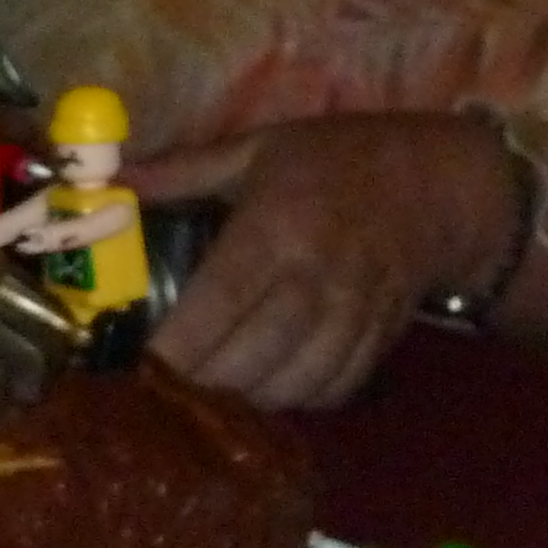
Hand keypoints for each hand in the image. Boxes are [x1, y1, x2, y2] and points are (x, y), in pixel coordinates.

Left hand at [138, 112, 520, 410]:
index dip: (178, 344)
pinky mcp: (379, 338)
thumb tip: (111, 186)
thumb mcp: (258, 148)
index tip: (140, 366)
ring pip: (292, 383)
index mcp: (276, 226)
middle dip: (203, 384)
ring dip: (246, 399)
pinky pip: (332, 388)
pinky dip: (295, 399)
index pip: (220, 301)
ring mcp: (354, 314)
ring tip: (211, 395)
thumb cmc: (337, 160)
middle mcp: (317, 276)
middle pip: (253, 356)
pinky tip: (268, 388)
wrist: (437, 184)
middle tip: (164, 390)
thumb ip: (182, 172)